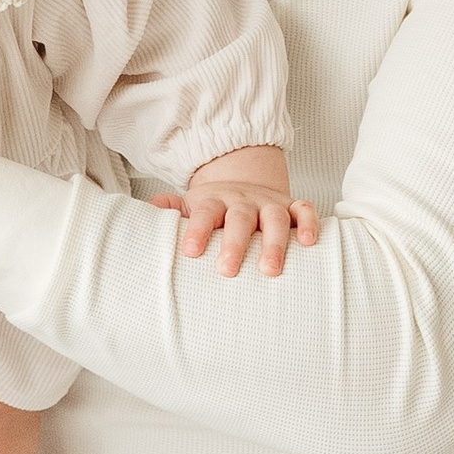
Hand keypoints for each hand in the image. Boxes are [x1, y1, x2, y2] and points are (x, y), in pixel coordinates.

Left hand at [162, 152, 321, 280]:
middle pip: (239, 219)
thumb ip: (170, 210)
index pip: (204, 214)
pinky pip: (304, 210)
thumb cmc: (214, 207)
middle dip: (234, 244)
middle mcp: (242, 201)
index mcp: (214, 202)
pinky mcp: (291, 205)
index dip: (198, 231)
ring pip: (274, 218)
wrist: (244, 183)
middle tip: (227, 270)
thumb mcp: (189, 206)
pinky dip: (308, 223)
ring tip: (269, 270)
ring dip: (274, 242)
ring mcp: (268, 203)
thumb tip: (145, 212)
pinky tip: (308, 243)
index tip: (191, 252)